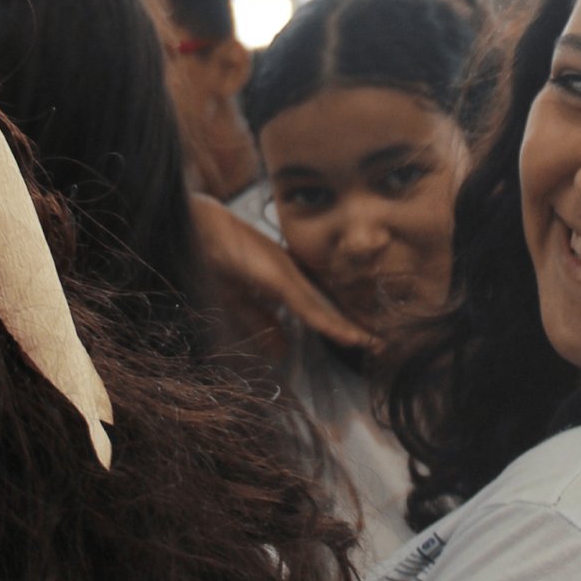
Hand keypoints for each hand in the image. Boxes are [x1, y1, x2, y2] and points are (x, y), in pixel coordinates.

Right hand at [190, 193, 375, 351]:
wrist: (198, 226)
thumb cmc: (218, 256)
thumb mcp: (240, 300)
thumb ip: (261, 323)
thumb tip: (282, 354)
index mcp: (288, 283)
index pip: (322, 310)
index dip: (342, 327)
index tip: (365, 343)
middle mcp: (294, 279)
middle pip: (330, 310)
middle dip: (354, 329)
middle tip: (382, 346)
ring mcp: (288, 276)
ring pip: (326, 311)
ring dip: (350, 329)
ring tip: (375, 343)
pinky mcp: (279, 275)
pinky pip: (308, 306)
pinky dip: (329, 323)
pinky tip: (349, 336)